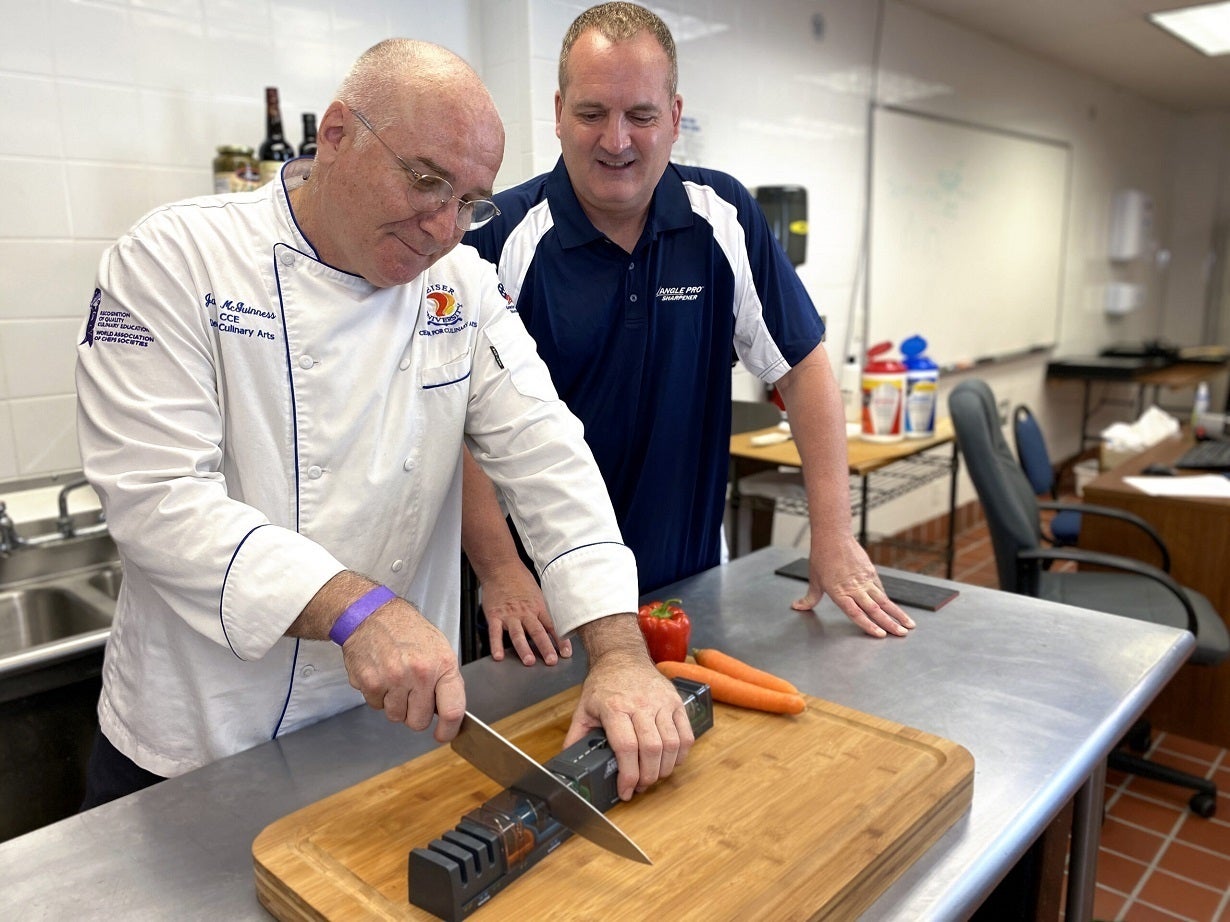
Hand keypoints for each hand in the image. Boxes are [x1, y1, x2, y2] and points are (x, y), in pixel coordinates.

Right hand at [342, 598, 466, 741]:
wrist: (372, 614)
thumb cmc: (408, 630)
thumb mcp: (439, 649)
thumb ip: (445, 681)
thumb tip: (448, 712)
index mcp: (442, 665)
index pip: (452, 710)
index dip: (448, 729)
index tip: (444, 734)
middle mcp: (419, 674)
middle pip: (418, 721)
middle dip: (415, 713)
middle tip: (412, 693)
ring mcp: (392, 679)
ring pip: (395, 717)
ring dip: (395, 704)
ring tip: (395, 678)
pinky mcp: (369, 682)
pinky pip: (376, 706)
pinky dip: (378, 696)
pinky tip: (381, 674)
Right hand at [481, 561, 571, 665]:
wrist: (500, 568)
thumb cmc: (520, 580)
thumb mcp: (538, 594)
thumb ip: (543, 611)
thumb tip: (556, 625)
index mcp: (538, 607)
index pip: (552, 626)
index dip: (560, 640)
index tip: (566, 653)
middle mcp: (525, 613)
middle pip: (537, 632)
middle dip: (545, 647)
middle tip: (551, 661)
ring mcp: (509, 615)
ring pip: (518, 634)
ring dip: (524, 648)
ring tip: (529, 661)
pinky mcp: (494, 616)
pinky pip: (495, 633)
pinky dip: (496, 645)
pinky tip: (498, 656)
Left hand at [565, 618, 694, 799]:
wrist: (623, 656)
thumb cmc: (603, 684)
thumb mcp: (583, 708)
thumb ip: (576, 737)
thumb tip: (567, 763)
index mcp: (614, 707)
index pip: (626, 747)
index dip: (628, 775)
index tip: (625, 791)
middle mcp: (640, 704)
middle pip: (651, 749)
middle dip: (647, 776)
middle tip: (639, 786)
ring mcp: (661, 702)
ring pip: (671, 744)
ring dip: (664, 768)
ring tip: (653, 776)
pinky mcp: (676, 701)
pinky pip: (686, 734)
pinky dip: (681, 754)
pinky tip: (669, 762)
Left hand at [791, 535, 914, 637]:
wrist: (833, 536)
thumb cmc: (821, 557)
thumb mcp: (814, 580)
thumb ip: (810, 598)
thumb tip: (797, 606)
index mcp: (839, 593)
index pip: (855, 613)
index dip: (868, 625)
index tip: (880, 634)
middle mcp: (854, 588)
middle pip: (874, 609)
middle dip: (890, 623)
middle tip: (902, 634)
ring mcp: (864, 580)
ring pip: (883, 600)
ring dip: (896, 613)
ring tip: (908, 625)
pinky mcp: (870, 572)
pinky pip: (880, 589)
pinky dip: (888, 600)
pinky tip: (895, 609)